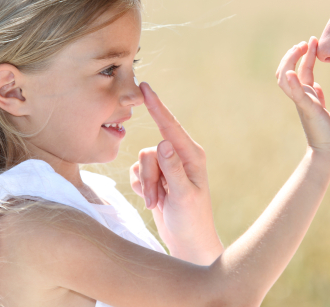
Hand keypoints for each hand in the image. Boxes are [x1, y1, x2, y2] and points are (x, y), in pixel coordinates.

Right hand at [130, 82, 223, 264]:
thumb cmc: (192, 220)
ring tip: (155, 202)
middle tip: (155, 198)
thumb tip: (163, 142)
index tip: (144, 87)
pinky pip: (137, 172)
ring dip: (144, 184)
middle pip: (150, 151)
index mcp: (192, 155)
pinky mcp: (156, 176)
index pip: (170, 126)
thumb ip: (172, 169)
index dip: (156, 106)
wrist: (187, 242)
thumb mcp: (183, 195)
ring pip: (142, 162)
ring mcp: (167, 166)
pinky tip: (152, 200)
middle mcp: (179, 156)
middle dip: (148, 176)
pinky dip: (140, 187)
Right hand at [276, 37, 329, 157]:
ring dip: (291, 61)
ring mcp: (302, 102)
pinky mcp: (308, 109)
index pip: (298, 69)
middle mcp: (300, 96)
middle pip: (287, 70)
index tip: (311, 41)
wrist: (326, 149)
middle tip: (304, 43)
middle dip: (293, 54)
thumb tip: (317, 87)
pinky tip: (292, 72)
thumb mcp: (321, 108)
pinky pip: (297, 94)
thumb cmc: (325, 130)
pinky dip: (292, 83)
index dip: (303, 54)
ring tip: (299, 48)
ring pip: (287, 78)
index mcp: (304, 94)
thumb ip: (317, 96)